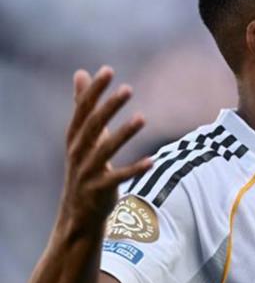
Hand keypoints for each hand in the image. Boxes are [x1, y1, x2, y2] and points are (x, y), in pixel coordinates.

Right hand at [58, 66, 151, 234]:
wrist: (78, 212)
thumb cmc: (85, 166)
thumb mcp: (83, 136)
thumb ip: (83, 106)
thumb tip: (80, 73)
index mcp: (74, 139)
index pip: (82, 110)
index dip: (93, 91)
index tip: (107, 70)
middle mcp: (77, 153)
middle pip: (92, 127)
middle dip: (109, 107)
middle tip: (128, 88)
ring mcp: (86, 173)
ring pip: (105, 151)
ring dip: (123, 134)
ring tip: (142, 118)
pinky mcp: (98, 191)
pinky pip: (117, 179)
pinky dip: (134, 169)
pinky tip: (152, 161)